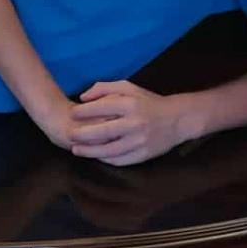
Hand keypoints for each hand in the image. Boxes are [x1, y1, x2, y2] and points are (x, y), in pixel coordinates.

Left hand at [71, 80, 205, 166]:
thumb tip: (82, 98)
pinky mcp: (143, 155)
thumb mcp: (128, 87)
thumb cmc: (147, 101)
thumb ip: (103, 88)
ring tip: (76, 150)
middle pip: (103, 132)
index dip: (84, 112)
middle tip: (70, 135)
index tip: (72, 113)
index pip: (101, 108)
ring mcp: (140, 141)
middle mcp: (135, 123)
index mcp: (130, 104)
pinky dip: (106, 159)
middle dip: (82, 134)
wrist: (176, 120)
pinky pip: (120, 160)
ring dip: (90, 151)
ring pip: (110, 150)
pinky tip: (95, 156)